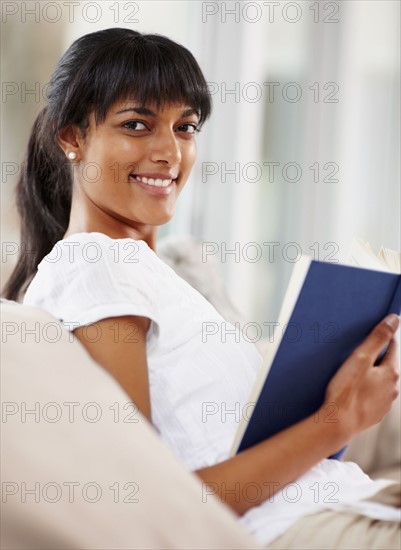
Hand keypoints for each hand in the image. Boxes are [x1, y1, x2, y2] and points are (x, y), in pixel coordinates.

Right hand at [323, 314, 399, 438]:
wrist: (337, 423)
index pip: (391, 347)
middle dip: (374, 358)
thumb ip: (378, 338)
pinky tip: (352, 392)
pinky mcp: (375, 414)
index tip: (370, 335)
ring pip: (380, 382)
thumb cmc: (346, 391)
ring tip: (352, 374)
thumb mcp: (360, 358)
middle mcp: (393, 389)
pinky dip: (365, 392)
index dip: (381, 339)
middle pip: (386, 365)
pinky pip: (373, 397)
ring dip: (370, 376)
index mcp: (391, 373)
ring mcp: (385, 404)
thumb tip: (394, 319)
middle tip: (356, 354)